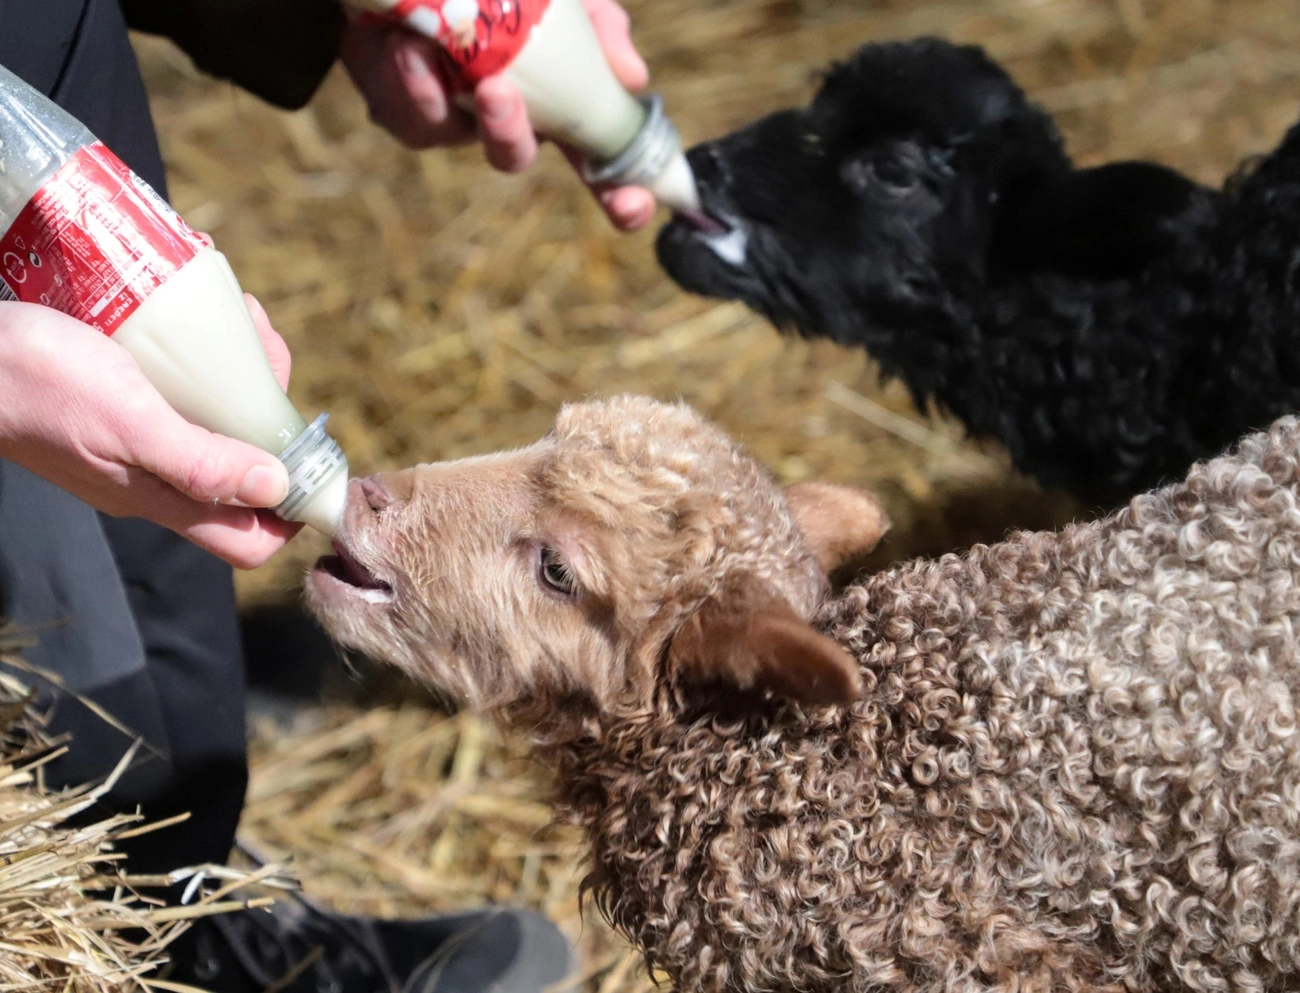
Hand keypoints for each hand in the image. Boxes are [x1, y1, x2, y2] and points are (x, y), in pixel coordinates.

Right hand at [0, 297, 301, 569]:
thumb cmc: (39, 384)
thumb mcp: (130, 423)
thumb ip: (200, 462)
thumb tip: (277, 488)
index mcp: (162, 498)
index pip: (250, 541)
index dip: (293, 515)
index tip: (316, 460)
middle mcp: (157, 480)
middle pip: (245, 474)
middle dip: (274, 426)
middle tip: (270, 366)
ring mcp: (139, 445)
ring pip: (219, 426)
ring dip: (245, 382)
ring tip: (244, 329)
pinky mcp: (123, 407)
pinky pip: (185, 396)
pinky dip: (207, 365)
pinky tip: (208, 325)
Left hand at [340, 0, 656, 230]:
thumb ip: (602, 28)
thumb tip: (632, 77)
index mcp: (556, 103)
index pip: (598, 166)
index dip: (620, 196)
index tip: (631, 206)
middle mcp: (507, 119)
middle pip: (515, 156)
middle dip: (510, 135)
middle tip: (499, 94)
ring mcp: (455, 121)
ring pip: (457, 136)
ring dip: (454, 102)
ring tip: (445, 59)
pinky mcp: (408, 115)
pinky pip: (415, 116)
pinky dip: (414, 82)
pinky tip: (410, 49)